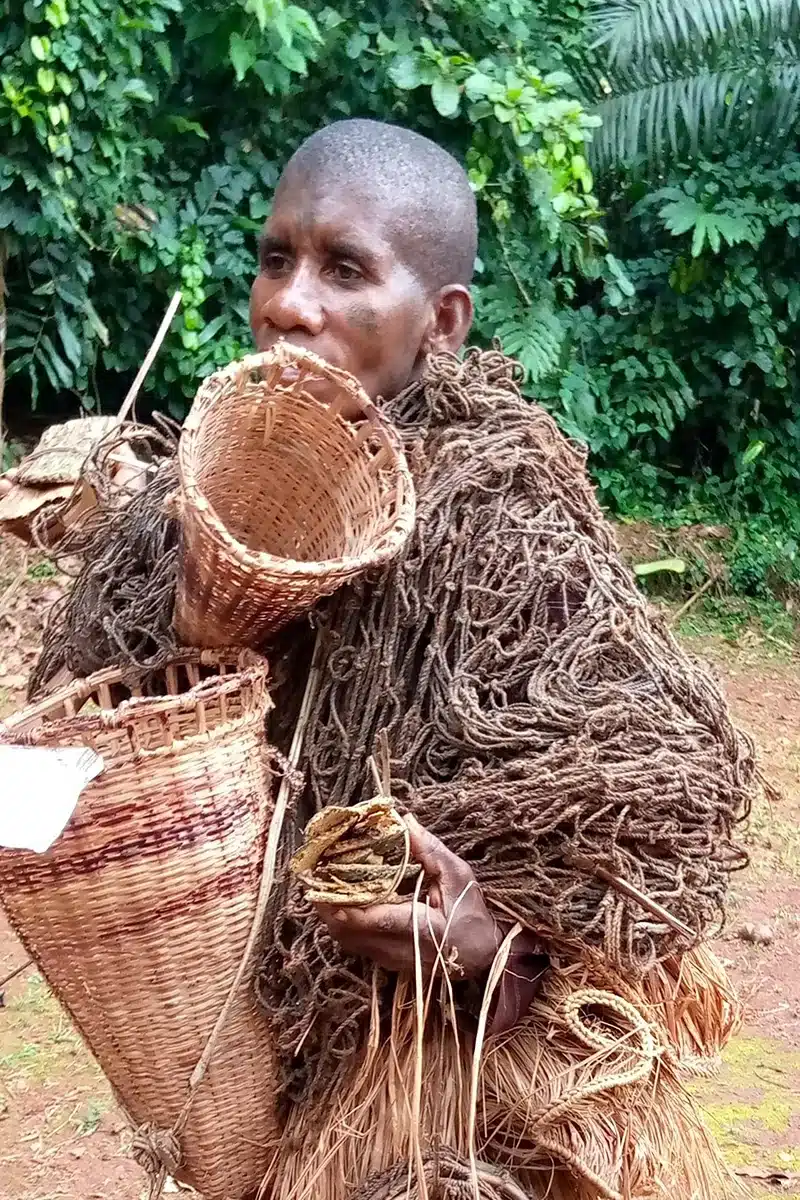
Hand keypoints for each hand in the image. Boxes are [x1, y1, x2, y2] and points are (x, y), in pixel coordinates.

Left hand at [313, 814, 500, 979]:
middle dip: (327, 905)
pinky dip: (341, 921)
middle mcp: (399, 950)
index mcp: (420, 928)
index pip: (378, 921)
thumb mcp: (458, 877)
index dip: (349, 908)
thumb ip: (431, 851)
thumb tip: (405, 821)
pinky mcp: (384, 961)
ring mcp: (389, 959)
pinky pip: (353, 943)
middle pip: (350, 933)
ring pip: (347, 940)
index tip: (324, 892)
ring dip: (330, 913)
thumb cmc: (471, 914)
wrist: (481, 957)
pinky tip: (337, 898)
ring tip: (319, 883)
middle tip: (313, 876)